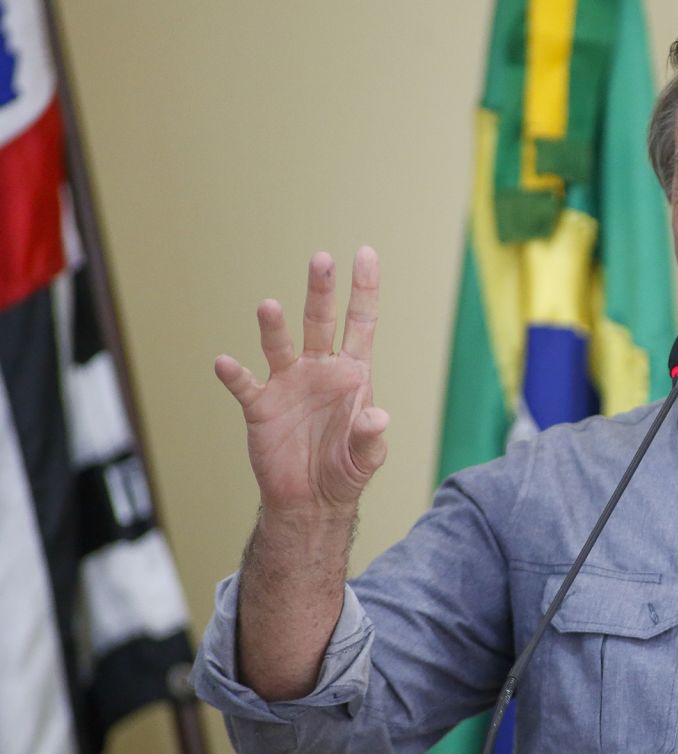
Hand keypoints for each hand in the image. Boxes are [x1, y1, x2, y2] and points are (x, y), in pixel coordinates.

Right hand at [214, 247, 387, 520]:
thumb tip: (377, 417)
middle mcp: (319, 369)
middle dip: (321, 290)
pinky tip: (225, 363)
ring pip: (281, 344)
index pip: (361, 322)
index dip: (364, 289)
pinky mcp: (261, 406)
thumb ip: (370, 437)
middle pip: (320, 321)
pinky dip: (234, 374)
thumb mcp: (366, 458)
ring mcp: (288, 384)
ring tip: (268, 307)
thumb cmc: (345, 471)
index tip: (365, 253)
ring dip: (273, 326)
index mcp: (353, 374)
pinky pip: (245, 385)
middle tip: (321, 259)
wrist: (309, 501)